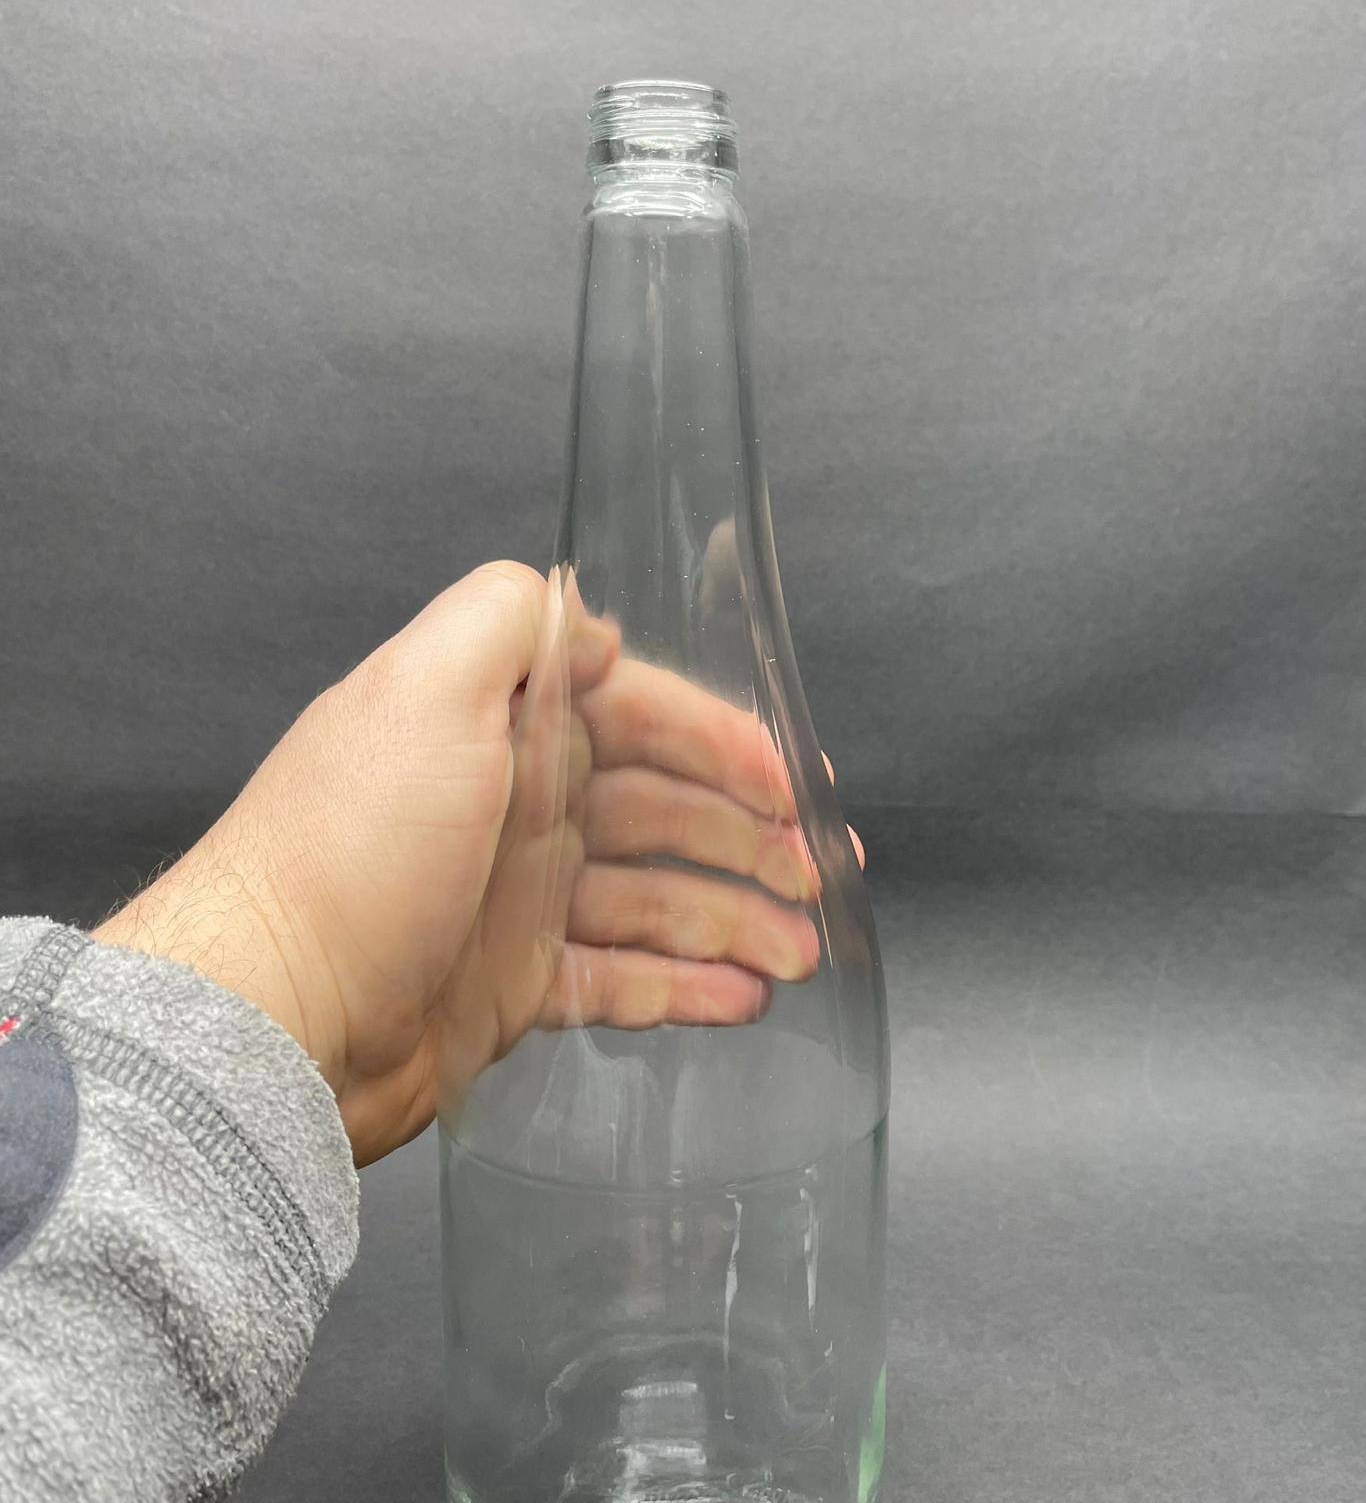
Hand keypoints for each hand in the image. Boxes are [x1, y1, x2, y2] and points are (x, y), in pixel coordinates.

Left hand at [93, 562, 859, 1163]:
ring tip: (804, 954)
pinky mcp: (515, 989)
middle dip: (752, 839)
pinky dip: (686, 986)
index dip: (723, 746)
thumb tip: (598, 621)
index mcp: (506, 730)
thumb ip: (511, 622)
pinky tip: (743, 999)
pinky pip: (622, 979)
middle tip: (822, 881)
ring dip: (737, 918)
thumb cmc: (353, 849)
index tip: (793, 787)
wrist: (268, 1019)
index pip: (642, 718)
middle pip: (664, 812)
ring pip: (658, 899)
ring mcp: (521, 903)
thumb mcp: (423, 691)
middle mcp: (520, 808)